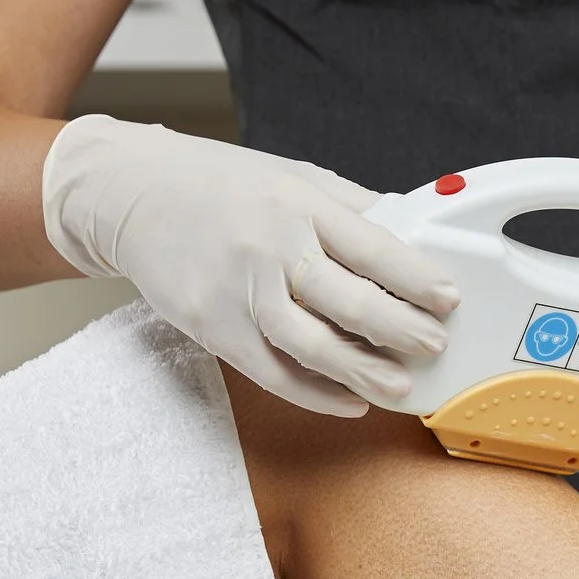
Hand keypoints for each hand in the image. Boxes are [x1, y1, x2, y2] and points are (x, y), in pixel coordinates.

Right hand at [41, 115, 460, 414]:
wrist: (129, 192)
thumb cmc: (218, 184)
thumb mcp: (291, 176)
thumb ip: (350, 208)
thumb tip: (412, 234)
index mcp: (300, 204)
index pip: (373, 246)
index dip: (417, 278)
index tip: (450, 299)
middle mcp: (272, 248)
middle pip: (349, 301)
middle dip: (401, 330)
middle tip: (434, 347)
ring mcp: (240, 291)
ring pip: (311, 345)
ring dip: (362, 372)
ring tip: (399, 388)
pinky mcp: (214, 327)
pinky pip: (272, 371)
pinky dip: (314, 393)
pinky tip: (347, 401)